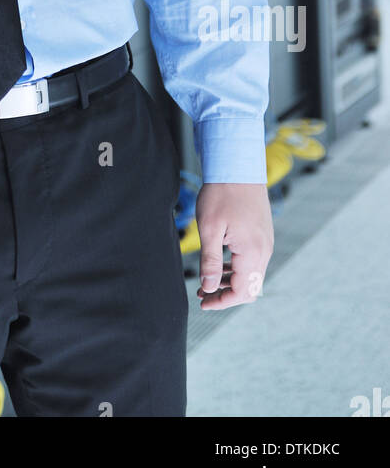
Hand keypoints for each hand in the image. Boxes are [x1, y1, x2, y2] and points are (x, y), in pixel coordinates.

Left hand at [194, 182, 273, 310]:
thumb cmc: (220, 193)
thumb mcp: (209, 228)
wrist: (238, 165)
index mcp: (252, 251)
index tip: (203, 302)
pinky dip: (237, 268)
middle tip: (202, 293)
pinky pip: (253, 261)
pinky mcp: (262, 234)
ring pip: (252, 275)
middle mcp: (264, 250)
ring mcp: (265, 242)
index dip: (222, 302)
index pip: (242, 292)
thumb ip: (210, 261)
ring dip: (230, 281)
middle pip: (250, 288)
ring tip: (206, 281)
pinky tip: (219, 264)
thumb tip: (208, 288)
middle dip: (226, 295)